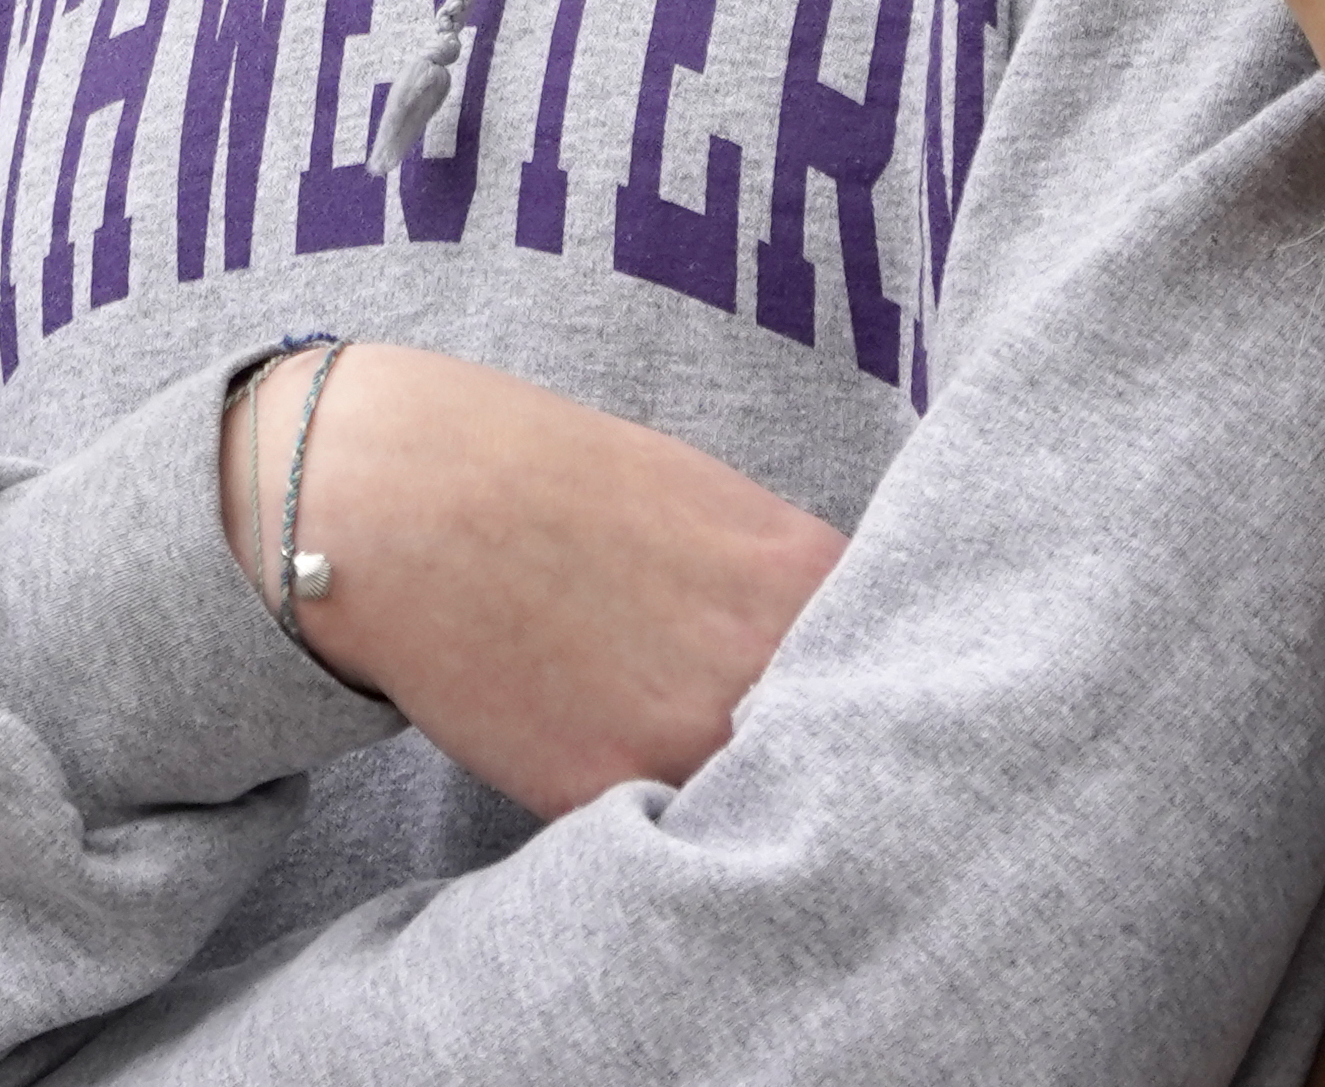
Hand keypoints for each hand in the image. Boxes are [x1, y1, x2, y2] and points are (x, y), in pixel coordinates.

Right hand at [216, 344, 846, 814]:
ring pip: (768, 810)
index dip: (888, 702)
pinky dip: (672, 835)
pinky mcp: (610, 792)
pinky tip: (641, 795)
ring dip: (760, 811)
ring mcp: (695, 735)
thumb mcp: (713, 506)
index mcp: (809, 579)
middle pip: (851, 752)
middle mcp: (772, 662)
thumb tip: (836, 653)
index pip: (908, 669)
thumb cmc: (557, 484)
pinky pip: (675, 840)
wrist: (417, 500)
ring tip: (717, 787)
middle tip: (813, 775)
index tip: (877, 722)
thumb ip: (788, 591)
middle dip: (834, 766)